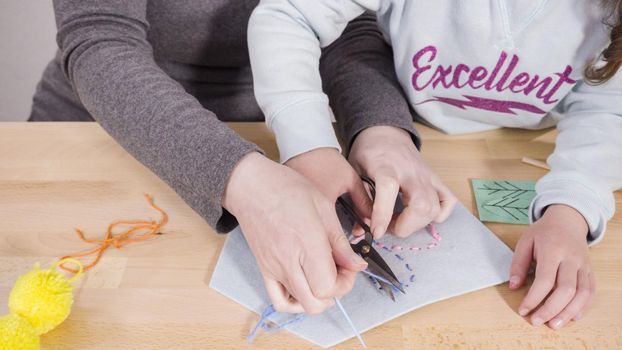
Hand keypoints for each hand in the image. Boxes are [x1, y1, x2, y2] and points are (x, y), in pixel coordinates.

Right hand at [223, 152, 366, 313]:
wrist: (250, 186)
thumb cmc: (286, 188)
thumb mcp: (323, 207)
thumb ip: (340, 241)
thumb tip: (357, 265)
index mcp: (306, 241)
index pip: (328, 286)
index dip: (345, 283)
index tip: (349, 266)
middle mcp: (287, 260)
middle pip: (316, 302)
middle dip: (335, 292)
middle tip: (340, 272)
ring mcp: (273, 268)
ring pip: (299, 305)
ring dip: (317, 297)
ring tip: (322, 276)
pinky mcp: (264, 269)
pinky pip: (279, 300)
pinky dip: (295, 302)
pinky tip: (305, 286)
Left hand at [348, 126, 456, 237]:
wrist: (386, 132)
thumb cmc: (368, 153)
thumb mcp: (354, 171)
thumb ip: (359, 200)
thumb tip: (360, 231)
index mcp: (385, 166)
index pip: (388, 189)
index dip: (383, 214)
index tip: (376, 232)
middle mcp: (410, 171)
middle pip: (421, 204)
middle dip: (405, 226)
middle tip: (389, 227)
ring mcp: (426, 175)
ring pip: (434, 207)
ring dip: (417, 224)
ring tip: (400, 221)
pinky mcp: (436, 179)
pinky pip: (447, 201)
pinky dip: (438, 215)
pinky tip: (421, 215)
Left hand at [509, 204, 593, 329]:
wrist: (568, 220)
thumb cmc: (544, 232)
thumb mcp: (525, 241)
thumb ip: (518, 264)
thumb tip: (513, 286)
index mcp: (553, 250)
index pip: (545, 280)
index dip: (534, 298)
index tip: (523, 310)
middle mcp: (571, 258)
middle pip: (566, 289)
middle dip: (551, 309)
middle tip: (537, 321)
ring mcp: (583, 265)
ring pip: (582, 293)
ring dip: (569, 312)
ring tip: (555, 325)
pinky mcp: (590, 270)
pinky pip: (591, 291)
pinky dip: (584, 306)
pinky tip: (573, 317)